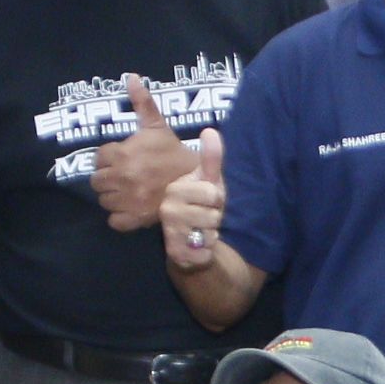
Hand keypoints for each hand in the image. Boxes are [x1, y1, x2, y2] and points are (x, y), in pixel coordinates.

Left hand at [90, 74, 201, 231]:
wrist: (197, 181)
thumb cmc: (174, 152)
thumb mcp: (158, 126)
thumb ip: (142, 102)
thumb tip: (130, 76)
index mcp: (123, 154)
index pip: (98, 158)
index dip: (108, 158)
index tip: (121, 158)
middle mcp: (122, 178)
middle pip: (96, 181)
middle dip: (107, 177)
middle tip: (123, 175)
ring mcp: (128, 200)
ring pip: (104, 200)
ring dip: (112, 196)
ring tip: (126, 190)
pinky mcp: (135, 218)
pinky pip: (114, 221)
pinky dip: (119, 216)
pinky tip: (129, 206)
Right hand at [157, 129, 227, 266]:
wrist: (190, 239)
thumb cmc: (200, 205)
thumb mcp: (208, 179)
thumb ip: (211, 157)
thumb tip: (210, 130)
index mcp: (175, 189)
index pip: (213, 193)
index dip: (216, 198)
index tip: (205, 200)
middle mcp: (168, 210)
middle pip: (213, 214)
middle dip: (215, 217)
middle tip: (203, 216)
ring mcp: (170, 232)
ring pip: (210, 233)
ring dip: (212, 233)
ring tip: (200, 230)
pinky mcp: (176, 253)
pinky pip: (206, 250)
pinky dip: (208, 250)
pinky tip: (198, 246)